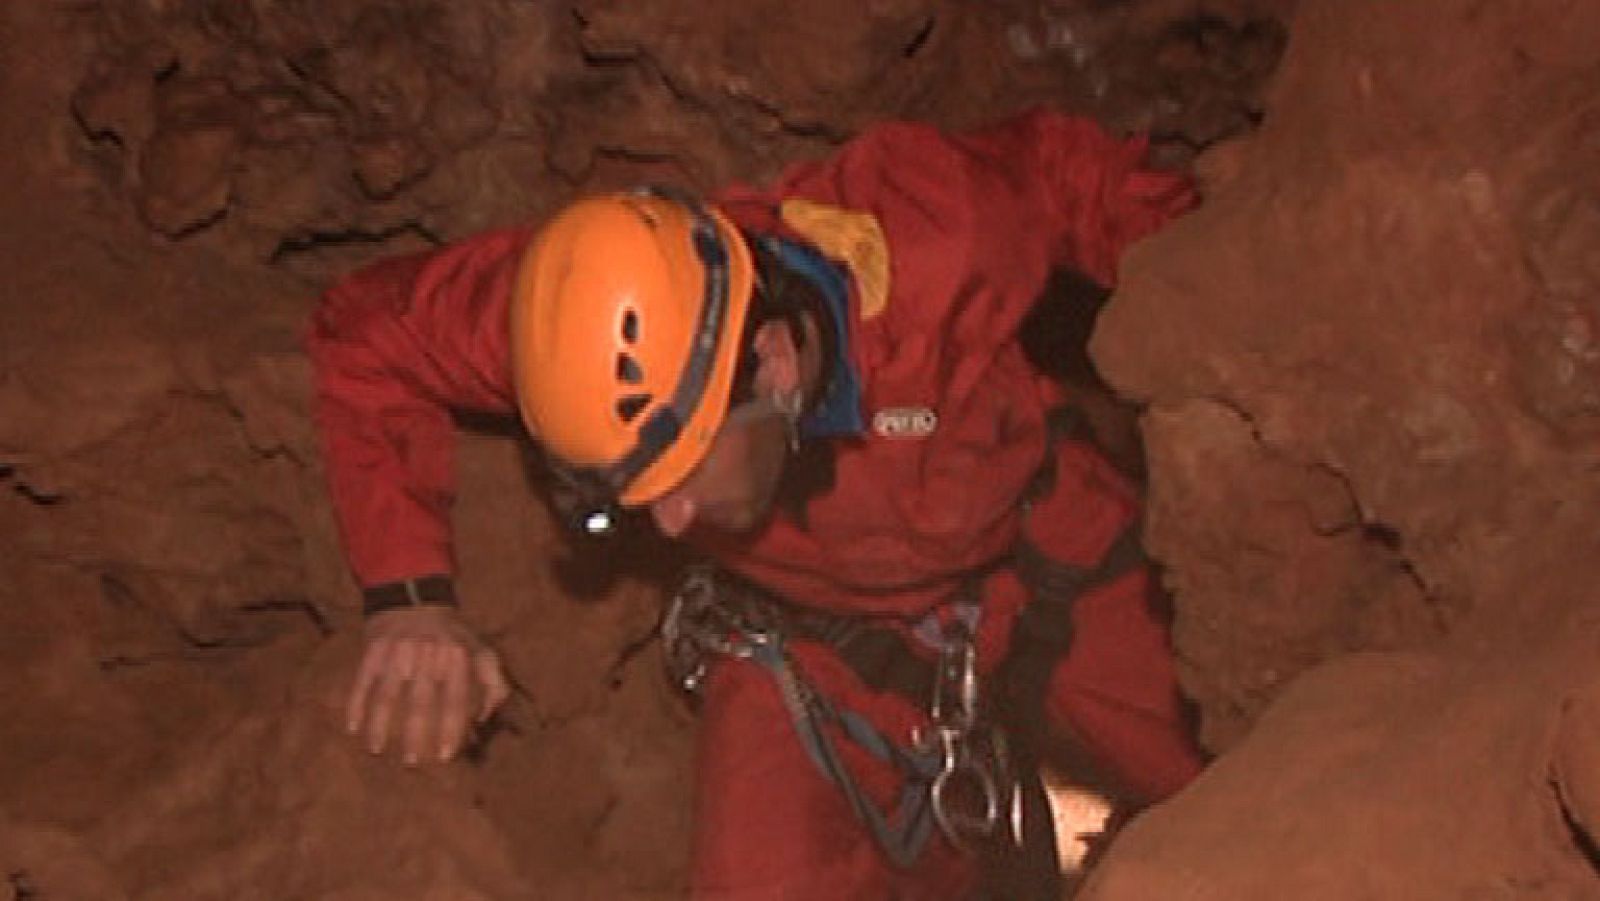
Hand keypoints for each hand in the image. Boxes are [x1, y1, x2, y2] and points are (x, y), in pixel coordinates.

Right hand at [345, 605, 509, 764]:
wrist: (414, 598)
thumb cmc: (452, 635)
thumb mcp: (481, 649)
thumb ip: (493, 682)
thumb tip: (485, 718)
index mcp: (456, 656)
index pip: (456, 700)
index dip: (452, 729)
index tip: (446, 756)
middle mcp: (427, 655)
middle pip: (420, 703)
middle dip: (415, 737)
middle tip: (412, 763)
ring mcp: (397, 653)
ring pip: (387, 696)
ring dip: (380, 726)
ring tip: (377, 750)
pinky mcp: (373, 651)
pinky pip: (362, 681)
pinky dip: (356, 704)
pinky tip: (352, 727)